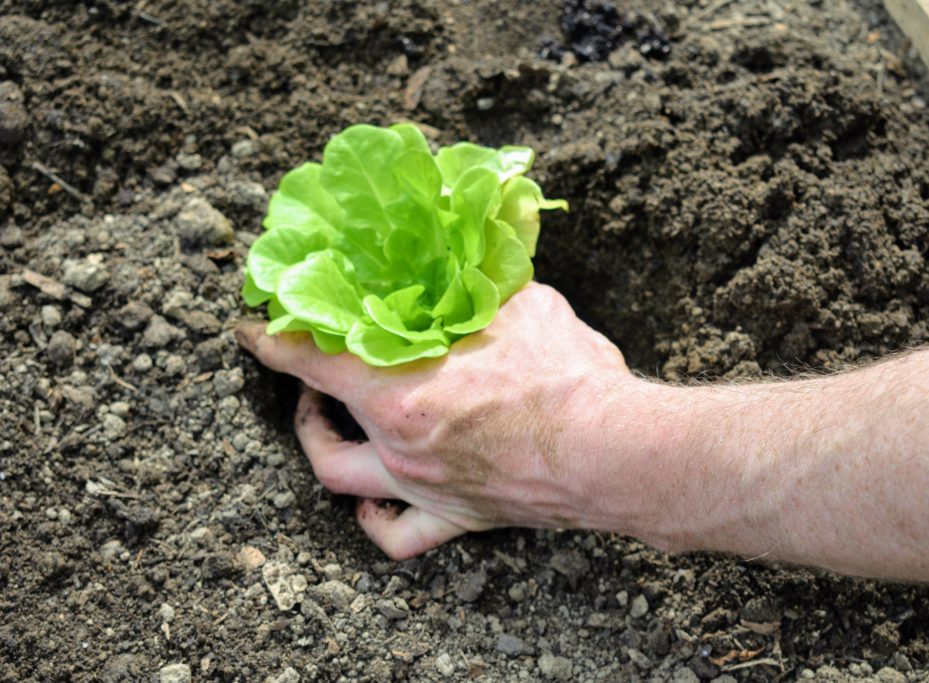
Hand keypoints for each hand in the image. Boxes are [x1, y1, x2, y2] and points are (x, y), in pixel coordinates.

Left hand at [235, 283, 631, 559]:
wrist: (617, 453)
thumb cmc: (569, 380)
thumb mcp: (522, 307)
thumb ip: (485, 286)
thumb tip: (477, 257)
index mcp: (402, 389)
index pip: (310, 359)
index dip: (272, 338)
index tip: (253, 326)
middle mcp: (400, 445)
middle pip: (317, 427)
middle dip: (302, 400)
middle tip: (313, 377)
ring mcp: (425, 487)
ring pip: (344, 482)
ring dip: (325, 451)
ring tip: (332, 430)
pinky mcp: (459, 515)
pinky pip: (401, 537)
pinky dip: (377, 524)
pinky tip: (374, 507)